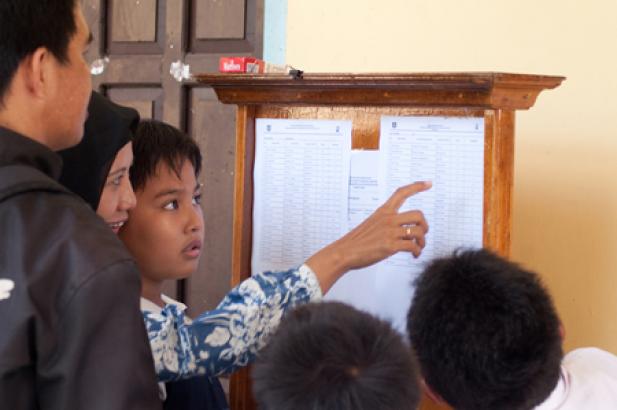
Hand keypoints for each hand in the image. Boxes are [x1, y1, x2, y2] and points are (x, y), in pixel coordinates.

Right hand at [306, 181, 430, 292]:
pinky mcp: (390, 246)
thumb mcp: (371, 224)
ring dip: (422, 242)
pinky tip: (414, 255)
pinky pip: (413, 246)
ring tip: (418, 248)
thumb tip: (404, 233)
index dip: (416, 187)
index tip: (428, 183)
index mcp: (383, 212)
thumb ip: (387, 224)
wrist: (344, 252)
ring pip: (418, 231)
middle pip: (418, 215)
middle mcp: (388, 219)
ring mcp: (389, 232)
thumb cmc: (357, 241)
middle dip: (425, 226)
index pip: (401, 193)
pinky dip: (417, 251)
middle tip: (422, 234)